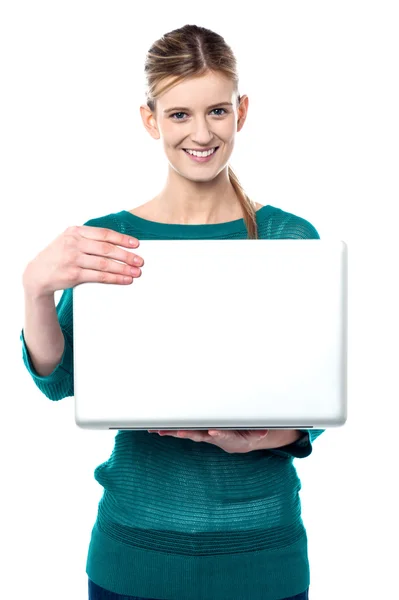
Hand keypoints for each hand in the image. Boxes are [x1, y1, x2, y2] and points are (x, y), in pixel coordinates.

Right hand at [22, 225, 143, 297]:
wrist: (38, 273)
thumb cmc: (59, 255)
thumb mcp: (69, 239)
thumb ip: (89, 238)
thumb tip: (117, 242)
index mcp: (75, 232)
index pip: (104, 234)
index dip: (122, 239)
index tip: (136, 244)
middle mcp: (74, 244)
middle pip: (106, 249)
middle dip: (126, 255)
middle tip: (140, 260)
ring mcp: (73, 259)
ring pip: (104, 264)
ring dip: (123, 268)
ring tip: (136, 271)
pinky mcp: (74, 275)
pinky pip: (99, 277)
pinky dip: (115, 278)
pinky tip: (125, 279)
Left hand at [148, 429, 270, 453]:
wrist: (237, 442)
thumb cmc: (244, 434)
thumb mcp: (256, 433)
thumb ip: (258, 432)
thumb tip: (263, 432)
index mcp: (226, 436)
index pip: (222, 434)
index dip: (218, 434)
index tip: (214, 432)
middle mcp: (211, 436)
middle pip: (199, 435)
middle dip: (188, 433)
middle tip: (179, 432)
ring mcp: (202, 435)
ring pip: (186, 432)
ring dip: (172, 432)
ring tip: (160, 431)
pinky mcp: (196, 431)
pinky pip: (181, 430)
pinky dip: (169, 430)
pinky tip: (158, 430)